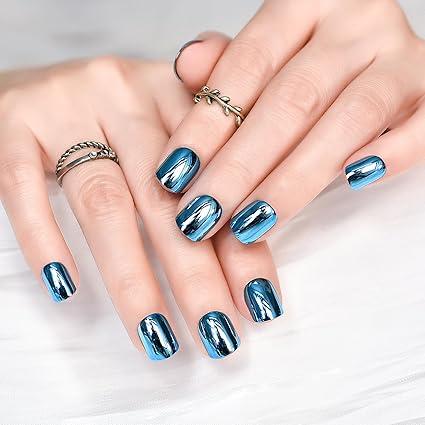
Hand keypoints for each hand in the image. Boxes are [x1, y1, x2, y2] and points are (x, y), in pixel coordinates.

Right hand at [0, 52, 282, 359]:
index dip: (242, 245)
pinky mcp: (14, 123)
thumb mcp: (164, 131)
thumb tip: (247, 258)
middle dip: (195, 275)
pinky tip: (67, 288)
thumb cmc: (110, 120)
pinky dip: (45, 240)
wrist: (34, 87)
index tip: (257, 303)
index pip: (218, 178)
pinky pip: (24, 187)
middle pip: (165, 196)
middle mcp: (126, 94)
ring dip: (131, 276)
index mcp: (175, 95)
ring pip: (103, 201)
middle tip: (216, 334)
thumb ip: (205, 178)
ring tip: (154, 335)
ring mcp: (67, 106)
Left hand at [166, 0, 424, 243]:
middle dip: (239, 168)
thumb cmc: (307, 61)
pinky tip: (352, 182)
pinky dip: (390, 154)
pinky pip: (422, 125)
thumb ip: (228, 64)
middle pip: (291, 100)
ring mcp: (400, 55)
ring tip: (250, 224)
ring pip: (348, 119)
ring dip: (294, 180)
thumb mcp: (265, 55)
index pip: (245, 66)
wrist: (374, 53)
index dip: (206, 125)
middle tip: (202, 216)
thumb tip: (188, 66)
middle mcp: (355, 21)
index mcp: (303, 6)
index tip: (174, 176)